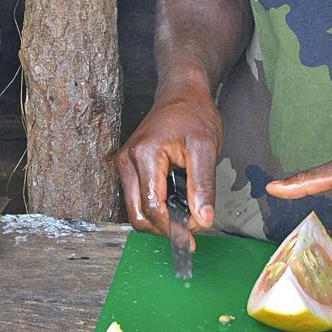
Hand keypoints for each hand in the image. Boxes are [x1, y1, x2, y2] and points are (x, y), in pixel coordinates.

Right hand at [113, 87, 222, 234]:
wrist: (181, 93)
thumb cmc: (194, 115)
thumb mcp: (206, 148)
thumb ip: (203, 186)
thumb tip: (203, 220)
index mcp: (144, 155)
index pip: (151, 206)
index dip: (172, 228)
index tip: (193, 237)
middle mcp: (127, 161)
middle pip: (137, 214)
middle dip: (164, 228)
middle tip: (192, 230)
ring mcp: (125, 164)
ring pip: (135, 210)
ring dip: (160, 220)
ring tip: (187, 215)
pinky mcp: (129, 167)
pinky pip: (138, 199)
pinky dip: (155, 209)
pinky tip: (176, 204)